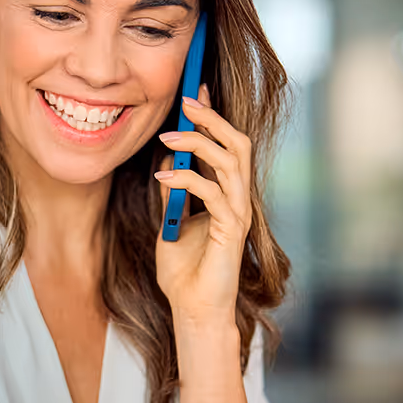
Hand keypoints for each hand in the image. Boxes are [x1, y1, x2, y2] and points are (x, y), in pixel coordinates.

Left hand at [153, 93, 253, 330]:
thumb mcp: (170, 224)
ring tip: (169, 136)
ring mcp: (238, 214)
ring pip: (231, 162)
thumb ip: (173, 195)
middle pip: (237, 145)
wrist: (193, 310)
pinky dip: (188, 179)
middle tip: (187, 101)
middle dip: (213, 119)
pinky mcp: (231, 231)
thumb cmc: (184, 273)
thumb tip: (167, 165)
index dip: (213, 116)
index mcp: (227, 195)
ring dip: (198, 143)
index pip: (227, 145)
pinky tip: (164, 175)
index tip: (194, 91)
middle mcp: (238, 200)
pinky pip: (213, 193)